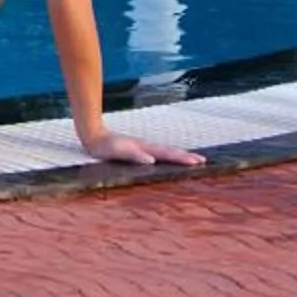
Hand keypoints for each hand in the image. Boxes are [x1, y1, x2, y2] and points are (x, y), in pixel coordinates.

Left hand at [80, 126, 202, 166]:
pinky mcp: (138, 149)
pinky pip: (158, 153)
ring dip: (179, 155)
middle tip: (203, 161)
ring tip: (192, 159)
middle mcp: (146, 147)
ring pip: (165, 151)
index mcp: (144, 148)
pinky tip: (169, 158)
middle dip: (186, 156)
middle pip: (170, 151)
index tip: (198, 162)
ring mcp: (143, 147)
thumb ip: (133, 155)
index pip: (167, 154)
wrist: (93, 135)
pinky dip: (168, 155)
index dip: (182, 158)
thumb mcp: (117, 152)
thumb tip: (151, 160)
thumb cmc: (104, 146)